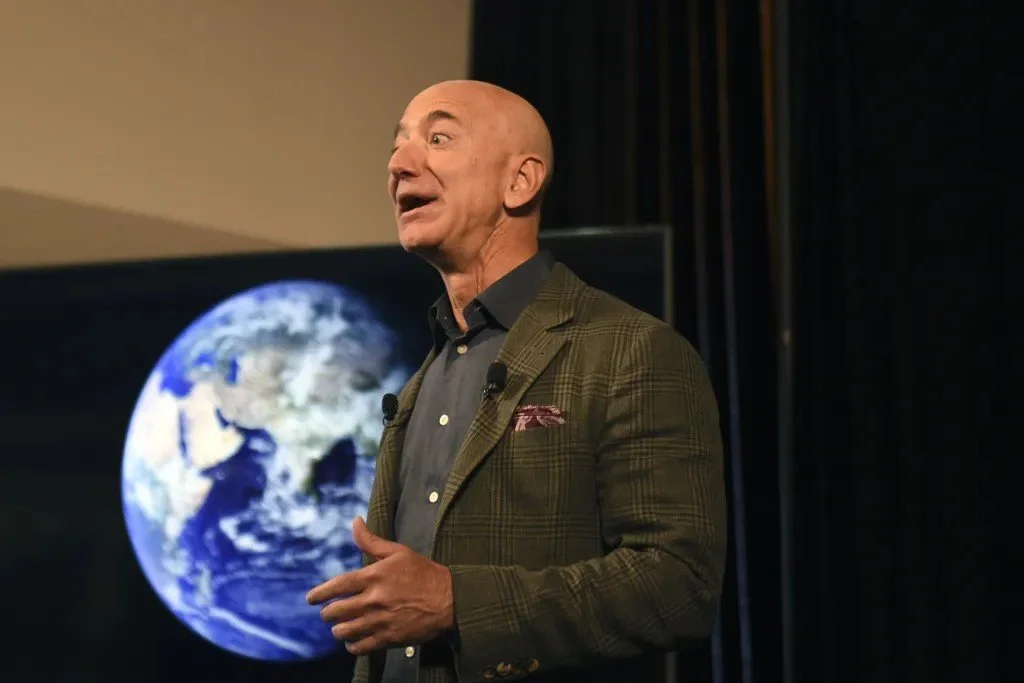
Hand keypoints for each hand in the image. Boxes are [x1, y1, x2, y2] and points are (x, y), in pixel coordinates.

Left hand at [306, 517, 453, 654]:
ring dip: (338, 630)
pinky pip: (361, 646)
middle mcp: (373, 600)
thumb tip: (355, 522)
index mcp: (374, 577)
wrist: (450, 600)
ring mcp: (380, 621)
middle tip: (328, 613)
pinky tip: (353, 642)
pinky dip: (352, 646)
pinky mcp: (389, 638)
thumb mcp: (399, 552)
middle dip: (328, 613)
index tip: (310, 599)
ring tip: (339, 628)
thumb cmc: (424, 572)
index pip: (337, 586)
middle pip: (337, 611)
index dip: (320, 593)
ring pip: (345, 631)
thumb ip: (371, 541)